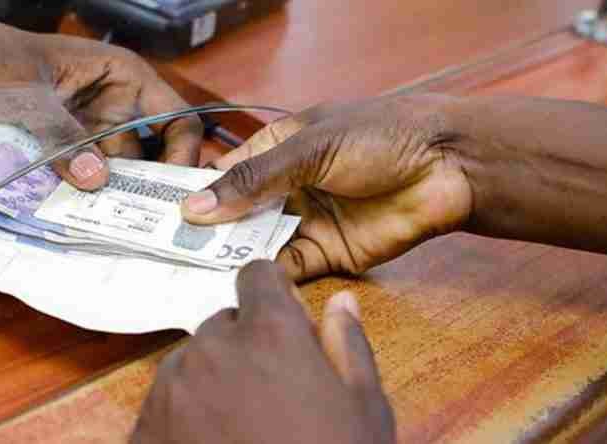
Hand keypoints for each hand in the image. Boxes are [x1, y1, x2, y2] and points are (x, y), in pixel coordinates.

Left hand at [131, 261, 393, 443]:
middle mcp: (211, 348)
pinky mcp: (143, 430)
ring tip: (243, 431)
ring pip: (191, 364)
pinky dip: (184, 418)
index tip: (284, 319)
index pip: (257, 277)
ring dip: (213, 381)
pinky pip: (164, 403)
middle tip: (273, 396)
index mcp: (269, 334)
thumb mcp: (363, 412)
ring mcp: (170, 389)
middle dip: (246, 346)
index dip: (274, 293)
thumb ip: (348, 347)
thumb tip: (340, 303)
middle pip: (224, 325)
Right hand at [181, 95, 472, 280]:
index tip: (156, 214)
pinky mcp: (327, 253)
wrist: (450, 165)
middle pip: (236, 213)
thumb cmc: (382, 135)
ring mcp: (305, 220)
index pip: (225, 172)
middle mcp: (286, 186)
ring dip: (230, 256)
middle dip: (206, 231)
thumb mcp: (309, 148)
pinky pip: (288, 268)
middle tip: (166, 252)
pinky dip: (265, 276)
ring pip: (256, 243)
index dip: (194, 191)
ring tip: (191, 272)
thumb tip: (194, 208)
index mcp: (278, 148)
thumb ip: (253, 180)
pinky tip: (237, 284)